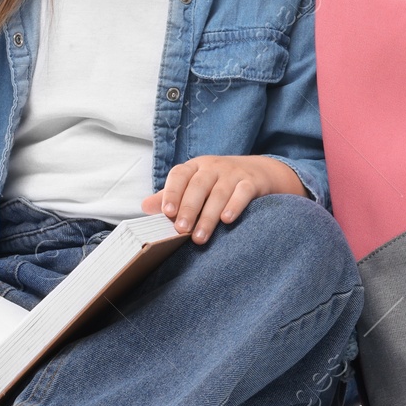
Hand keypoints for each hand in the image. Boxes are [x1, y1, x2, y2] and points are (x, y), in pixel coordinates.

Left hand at [140, 155, 299, 245]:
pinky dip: (234, 205)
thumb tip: (145, 207)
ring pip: (219, 193)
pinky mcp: (251, 182)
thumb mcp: (195, 185)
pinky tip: (227, 219)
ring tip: (200, 237)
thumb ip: (172, 196)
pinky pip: (243, 192)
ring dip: (208, 216)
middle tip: (181, 230)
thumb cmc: (219, 183)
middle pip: (198, 186)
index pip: (179, 175)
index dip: (172, 192)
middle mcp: (213, 167)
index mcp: (195, 167)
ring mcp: (233, 173)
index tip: (166, 213)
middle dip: (188, 208)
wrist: (259, 172)